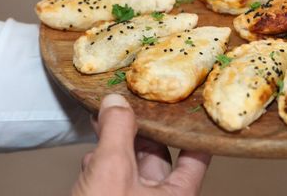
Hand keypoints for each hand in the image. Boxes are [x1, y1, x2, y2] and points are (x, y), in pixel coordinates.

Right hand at [73, 94, 209, 195]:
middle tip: (125, 106)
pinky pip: (115, 182)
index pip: (196, 152)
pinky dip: (103, 166)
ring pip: (134, 167)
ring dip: (117, 146)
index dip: (188, 126)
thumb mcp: (111, 173)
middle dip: (139, 131)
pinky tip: (90, 159)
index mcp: (178, 195)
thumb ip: (117, 133)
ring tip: (102, 125)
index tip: (179, 100)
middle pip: (160, 155)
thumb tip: (116, 100)